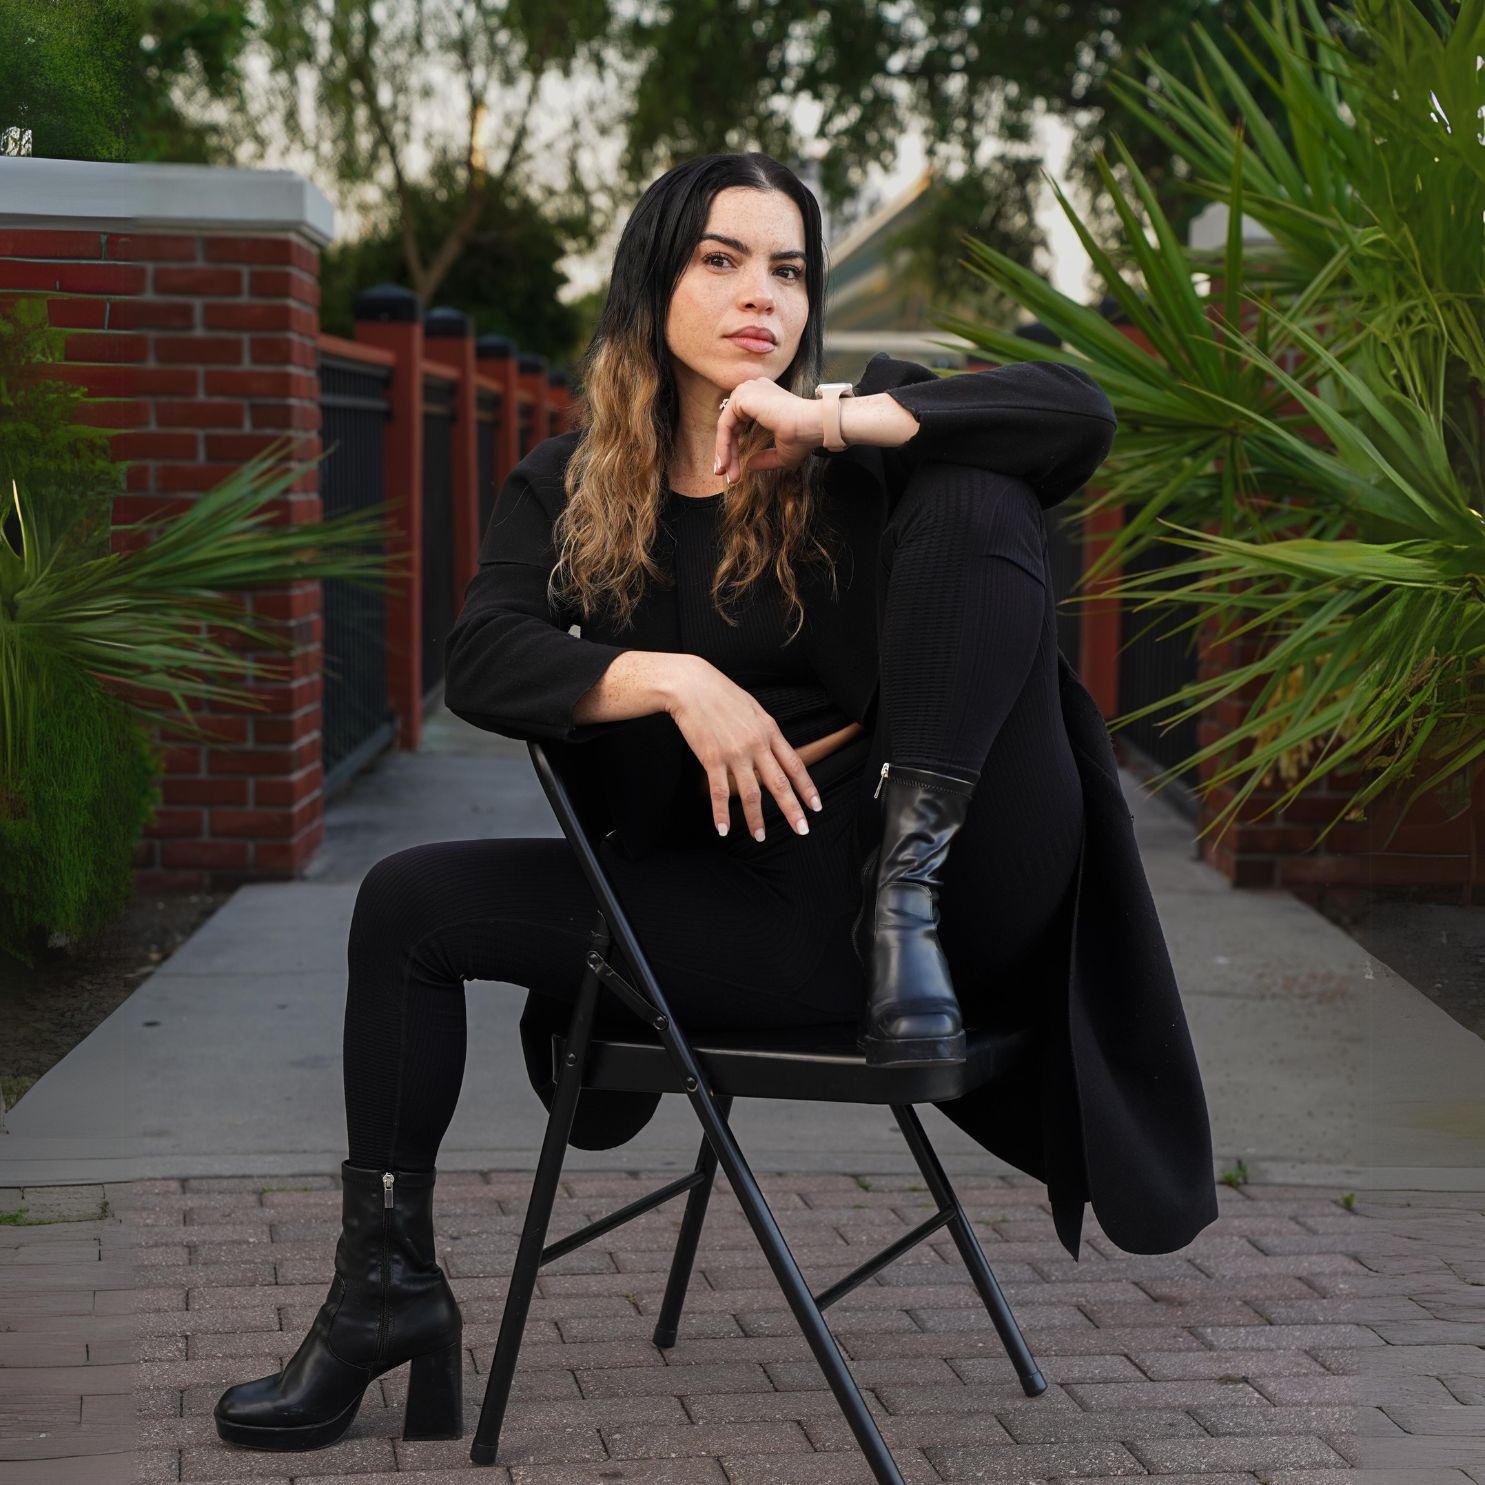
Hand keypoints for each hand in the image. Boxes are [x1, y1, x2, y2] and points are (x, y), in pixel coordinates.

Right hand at [665, 654, 820, 839]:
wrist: (692, 685)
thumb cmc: (721, 694)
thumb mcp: (753, 709)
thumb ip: (765, 731)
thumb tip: (773, 748)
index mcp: (770, 731)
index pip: (795, 765)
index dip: (807, 788)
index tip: (816, 806)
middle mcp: (757, 744)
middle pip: (779, 784)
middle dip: (792, 810)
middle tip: (802, 830)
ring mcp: (735, 753)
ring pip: (751, 793)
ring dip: (756, 819)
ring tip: (759, 836)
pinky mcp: (712, 758)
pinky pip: (719, 792)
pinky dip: (721, 814)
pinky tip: (723, 829)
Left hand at [714, 377, 821, 483]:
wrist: (813, 425)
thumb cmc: (804, 435)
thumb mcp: (782, 453)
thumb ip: (765, 458)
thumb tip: (749, 466)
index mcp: (763, 398)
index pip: (739, 425)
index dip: (734, 450)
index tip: (734, 473)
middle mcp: (753, 390)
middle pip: (730, 426)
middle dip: (726, 453)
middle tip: (726, 476)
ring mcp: (747, 391)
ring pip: (725, 427)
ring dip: (724, 452)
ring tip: (728, 473)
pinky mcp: (742, 398)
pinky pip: (724, 425)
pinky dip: (723, 445)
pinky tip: (727, 462)